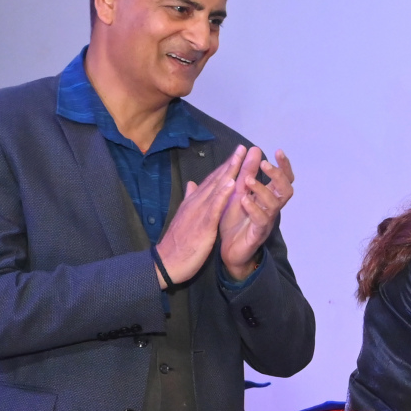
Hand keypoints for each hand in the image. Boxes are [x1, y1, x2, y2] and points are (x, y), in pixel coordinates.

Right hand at [156, 145, 247, 284]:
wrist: (167, 262)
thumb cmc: (177, 243)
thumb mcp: (184, 217)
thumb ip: (189, 199)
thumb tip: (192, 184)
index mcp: (194, 202)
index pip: (212, 181)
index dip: (225, 167)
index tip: (237, 154)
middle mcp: (196, 202)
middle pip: (216, 180)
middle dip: (230, 163)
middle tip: (243, 147)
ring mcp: (199, 212)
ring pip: (217, 188)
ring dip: (229, 172)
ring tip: (241, 157)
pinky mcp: (203, 225)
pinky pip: (215, 207)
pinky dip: (223, 194)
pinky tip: (232, 183)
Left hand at [217, 148, 293, 279]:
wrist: (228, 251)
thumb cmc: (234, 221)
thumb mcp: (238, 192)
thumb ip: (246, 173)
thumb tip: (254, 149)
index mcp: (267, 197)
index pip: (284, 179)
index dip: (284, 166)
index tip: (277, 151)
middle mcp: (271, 208)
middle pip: (286, 190)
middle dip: (277, 175)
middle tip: (264, 164)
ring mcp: (266, 221)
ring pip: (274, 204)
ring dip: (262, 189)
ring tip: (248, 180)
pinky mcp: (257, 234)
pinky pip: (261, 220)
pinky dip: (254, 208)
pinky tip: (244, 200)